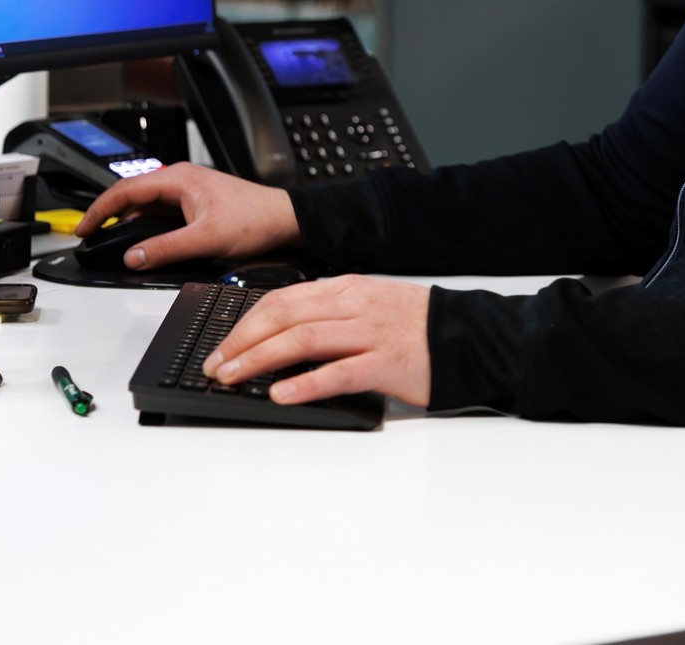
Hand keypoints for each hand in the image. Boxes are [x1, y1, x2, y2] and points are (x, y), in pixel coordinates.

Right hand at [73, 162, 298, 269]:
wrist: (285, 219)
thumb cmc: (255, 219)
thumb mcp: (205, 239)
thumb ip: (165, 249)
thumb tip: (133, 257)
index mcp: (178, 179)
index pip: (125, 190)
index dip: (99, 210)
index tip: (82, 227)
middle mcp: (181, 180)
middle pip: (132, 195)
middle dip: (108, 214)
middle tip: (89, 234)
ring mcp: (188, 191)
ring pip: (147, 204)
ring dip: (128, 220)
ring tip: (109, 239)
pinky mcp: (196, 203)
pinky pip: (161, 212)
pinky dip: (146, 225)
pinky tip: (142, 241)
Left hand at [203, 275, 431, 406]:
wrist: (468, 335)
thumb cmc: (417, 327)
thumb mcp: (370, 305)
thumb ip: (332, 313)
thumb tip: (282, 333)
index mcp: (348, 289)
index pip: (283, 298)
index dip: (245, 322)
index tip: (222, 344)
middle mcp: (355, 306)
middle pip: (284, 315)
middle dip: (242, 340)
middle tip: (216, 364)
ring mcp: (370, 334)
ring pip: (303, 339)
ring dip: (260, 359)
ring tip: (234, 376)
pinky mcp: (386, 364)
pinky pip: (339, 372)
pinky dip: (305, 383)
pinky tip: (282, 394)